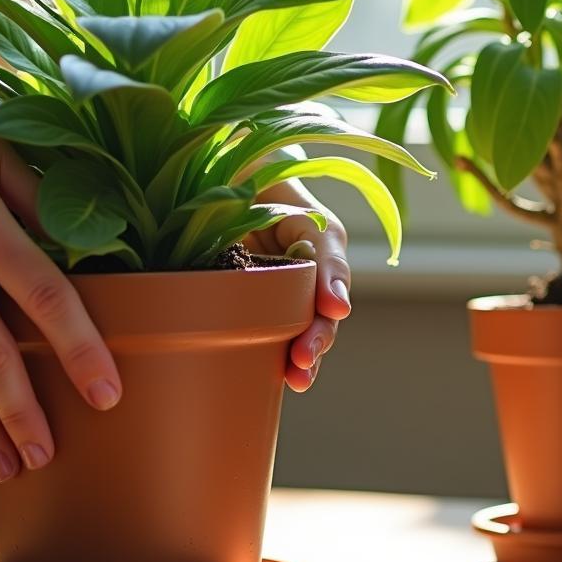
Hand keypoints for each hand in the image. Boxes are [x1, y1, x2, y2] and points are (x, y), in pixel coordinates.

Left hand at [243, 180, 350, 390]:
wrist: (227, 188)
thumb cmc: (250, 182)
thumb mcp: (264, 189)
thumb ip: (267, 208)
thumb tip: (288, 260)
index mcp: (318, 234)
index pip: (330, 262)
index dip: (331, 285)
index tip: (334, 309)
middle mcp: (311, 267)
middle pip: (323, 308)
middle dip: (317, 336)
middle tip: (303, 357)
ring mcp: (291, 289)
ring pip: (307, 327)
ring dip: (306, 356)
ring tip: (297, 378)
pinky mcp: (266, 306)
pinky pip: (279, 333)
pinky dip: (281, 358)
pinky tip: (280, 380)